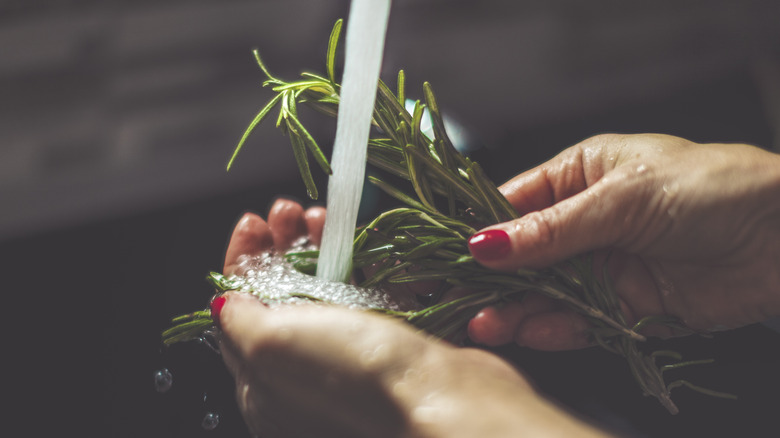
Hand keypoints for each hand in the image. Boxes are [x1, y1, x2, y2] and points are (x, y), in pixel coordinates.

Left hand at [215, 199, 608, 436]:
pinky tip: (363, 238)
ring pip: (328, 292)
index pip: (239, 316)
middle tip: (290, 210)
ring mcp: (354, 362)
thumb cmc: (352, 379)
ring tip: (324, 215)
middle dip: (283, 247)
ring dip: (322, 247)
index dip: (241, 262)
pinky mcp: (395, 349)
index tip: (253, 222)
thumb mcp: (272, 347)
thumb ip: (238, 323)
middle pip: (283, 297)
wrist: (443, 405)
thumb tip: (222, 305)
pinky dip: (362, 262)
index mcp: (266, 386)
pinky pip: (370, 296)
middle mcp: (307, 376)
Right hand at [467, 134, 779, 349]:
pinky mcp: (628, 306)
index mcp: (580, 176)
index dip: (476, 231)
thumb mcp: (620, 198)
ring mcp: (605, 265)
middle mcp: (586, 223)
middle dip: (487, 279)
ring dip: (515, 309)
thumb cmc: (710, 187)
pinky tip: (531, 332)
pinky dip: (556, 329)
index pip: (513, 204)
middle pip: (522, 256)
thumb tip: (485, 243)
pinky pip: (582, 321)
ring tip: (484, 324)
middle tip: (450, 300)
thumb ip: (551, 231)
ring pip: (546, 292)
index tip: (442, 255)